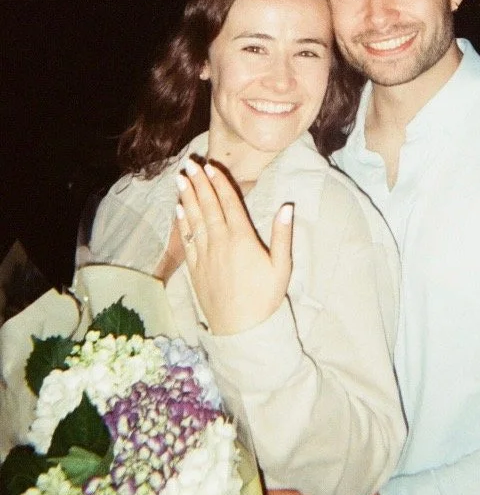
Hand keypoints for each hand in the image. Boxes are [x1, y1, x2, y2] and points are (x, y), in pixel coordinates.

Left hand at [176, 160, 292, 333]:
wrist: (242, 330)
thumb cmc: (265, 298)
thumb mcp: (281, 267)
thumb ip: (282, 235)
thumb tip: (287, 207)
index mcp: (242, 239)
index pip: (228, 203)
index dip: (219, 183)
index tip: (211, 167)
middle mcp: (220, 242)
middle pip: (208, 206)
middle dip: (199, 183)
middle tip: (190, 164)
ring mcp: (205, 255)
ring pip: (194, 220)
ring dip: (187, 197)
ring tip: (180, 179)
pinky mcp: (195, 269)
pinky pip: (186, 240)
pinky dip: (182, 222)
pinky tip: (179, 209)